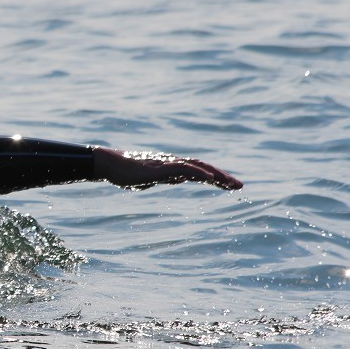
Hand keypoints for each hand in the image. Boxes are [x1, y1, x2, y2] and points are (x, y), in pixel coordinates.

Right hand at [93, 146, 242, 190]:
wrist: (109, 164)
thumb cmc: (125, 172)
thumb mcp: (150, 179)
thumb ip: (166, 177)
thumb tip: (179, 179)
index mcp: (172, 166)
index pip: (199, 170)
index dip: (215, 177)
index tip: (229, 185)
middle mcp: (174, 162)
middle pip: (204, 167)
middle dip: (223, 176)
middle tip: (240, 186)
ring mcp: (168, 163)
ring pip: (198, 167)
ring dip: (217, 175)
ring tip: (232, 184)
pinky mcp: (161, 167)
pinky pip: (184, 169)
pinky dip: (199, 173)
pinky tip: (210, 179)